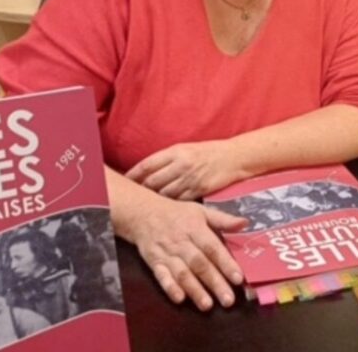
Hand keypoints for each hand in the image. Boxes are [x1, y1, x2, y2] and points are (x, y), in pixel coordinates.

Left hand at [126, 140, 244, 198]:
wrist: (233, 157)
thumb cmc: (208, 152)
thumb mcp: (186, 148)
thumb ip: (167, 158)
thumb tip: (147, 170)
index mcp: (175, 151)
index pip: (147, 164)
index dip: (132, 174)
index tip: (123, 181)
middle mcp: (181, 164)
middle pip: (152, 181)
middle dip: (140, 190)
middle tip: (132, 196)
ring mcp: (190, 178)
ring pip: (164, 193)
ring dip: (154, 199)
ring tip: (146, 204)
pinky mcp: (199, 190)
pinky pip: (179, 200)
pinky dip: (170, 204)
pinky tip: (165, 208)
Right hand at [129, 195, 247, 309]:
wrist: (142, 213)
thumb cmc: (177, 214)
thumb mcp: (201, 211)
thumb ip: (223, 219)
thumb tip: (245, 223)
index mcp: (195, 228)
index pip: (212, 248)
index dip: (225, 263)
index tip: (238, 278)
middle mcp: (182, 242)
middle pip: (200, 264)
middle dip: (214, 283)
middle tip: (228, 300)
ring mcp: (167, 254)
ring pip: (182, 273)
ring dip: (195, 290)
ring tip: (208, 305)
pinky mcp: (154, 262)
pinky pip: (161, 276)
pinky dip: (170, 287)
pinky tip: (180, 299)